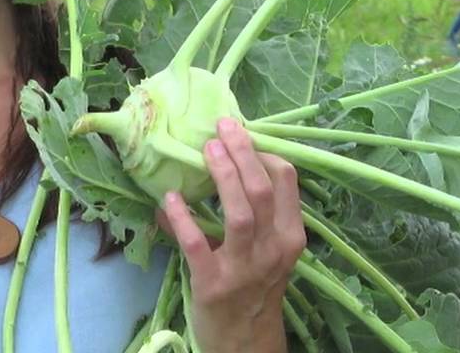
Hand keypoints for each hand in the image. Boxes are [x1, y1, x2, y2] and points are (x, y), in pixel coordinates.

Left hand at [159, 117, 305, 352]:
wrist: (245, 341)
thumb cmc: (254, 286)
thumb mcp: (268, 250)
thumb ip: (256, 213)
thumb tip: (224, 162)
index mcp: (290, 236)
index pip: (286, 182)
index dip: (263, 151)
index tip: (242, 133)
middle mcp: (272, 249)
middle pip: (261, 190)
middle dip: (241, 153)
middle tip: (221, 128)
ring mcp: (244, 267)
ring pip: (239, 213)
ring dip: (222, 177)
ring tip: (206, 150)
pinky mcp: (213, 283)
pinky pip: (197, 244)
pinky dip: (182, 218)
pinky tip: (170, 199)